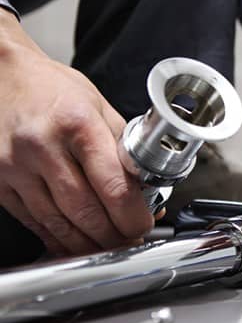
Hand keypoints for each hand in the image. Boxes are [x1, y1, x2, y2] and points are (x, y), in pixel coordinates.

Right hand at [0, 9, 152, 255]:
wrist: (1, 76)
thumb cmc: (52, 89)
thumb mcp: (98, 106)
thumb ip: (122, 146)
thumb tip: (146, 186)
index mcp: (77, 124)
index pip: (113, 185)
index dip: (133, 215)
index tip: (144, 224)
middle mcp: (43, 146)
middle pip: (85, 211)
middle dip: (113, 236)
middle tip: (130, 240)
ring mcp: (16, 167)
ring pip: (58, 223)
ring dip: (88, 244)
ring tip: (109, 246)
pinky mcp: (0, 182)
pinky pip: (34, 221)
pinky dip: (58, 237)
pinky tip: (76, 242)